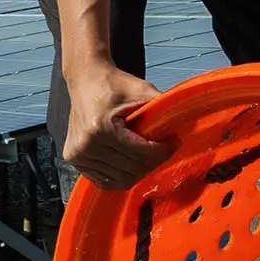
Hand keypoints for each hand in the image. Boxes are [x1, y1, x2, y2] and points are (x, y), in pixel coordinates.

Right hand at [62, 63, 168, 187]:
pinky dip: (122, 174)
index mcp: (100, 128)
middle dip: (154, 160)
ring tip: (147, 153)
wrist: (86, 80)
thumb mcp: (141, 90)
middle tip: (164, 148)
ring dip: (139, 169)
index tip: (173, 142)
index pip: (141, 153)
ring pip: (121, 178)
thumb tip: (185, 121)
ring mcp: (78, 155)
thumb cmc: (113, 84)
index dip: (163, 151)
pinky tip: (131, 161)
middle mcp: (86, 145)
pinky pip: (105, 180)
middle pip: (132, 169)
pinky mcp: (74, 159)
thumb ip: (162, 107)